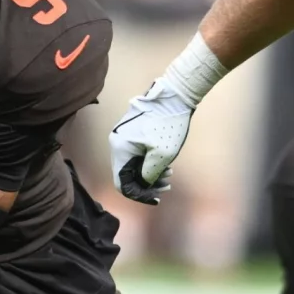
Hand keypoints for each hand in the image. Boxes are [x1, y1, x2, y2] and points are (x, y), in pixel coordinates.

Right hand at [108, 77, 193, 203]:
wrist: (176, 94)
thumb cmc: (169, 124)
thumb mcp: (162, 155)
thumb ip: (149, 175)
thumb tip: (144, 184)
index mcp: (120, 148)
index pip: (122, 183)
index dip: (138, 195)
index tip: (155, 198)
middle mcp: (117, 142)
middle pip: (127, 174)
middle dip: (147, 184)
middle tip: (166, 185)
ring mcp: (124, 135)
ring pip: (133, 164)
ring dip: (150, 174)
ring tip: (169, 174)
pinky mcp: (132, 130)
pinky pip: (137, 154)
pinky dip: (149, 162)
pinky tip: (165, 163)